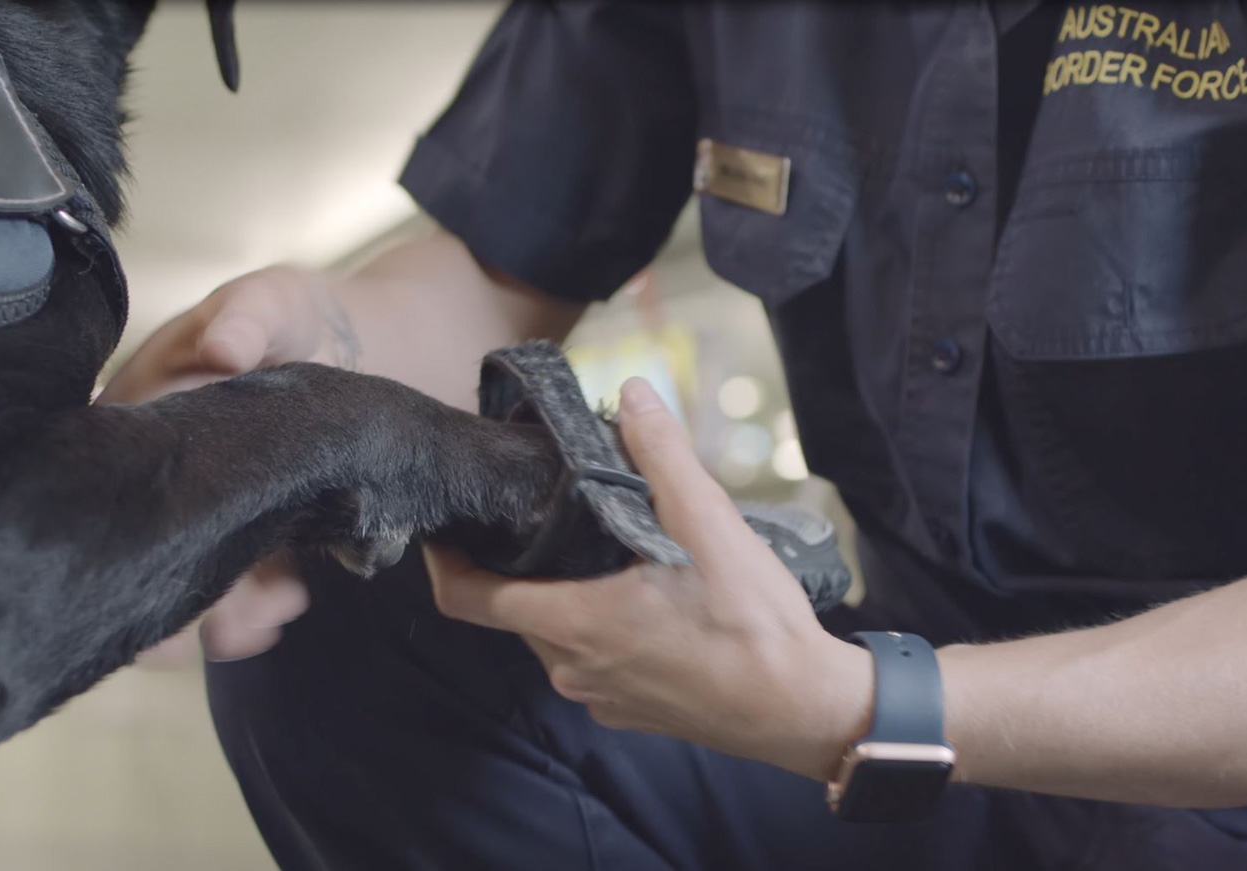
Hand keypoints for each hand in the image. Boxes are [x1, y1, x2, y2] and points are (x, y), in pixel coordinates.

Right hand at [101, 265, 354, 660]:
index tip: (142, 568)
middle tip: (217, 623)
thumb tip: (223, 347)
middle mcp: (162, 479)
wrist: (350, 349)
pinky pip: (247, 592)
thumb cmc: (285, 319)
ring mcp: (207, 516)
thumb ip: (245, 320)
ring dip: (228, 616)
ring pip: (197, 585)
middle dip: (176, 604)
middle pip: (149, 553)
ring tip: (276, 609)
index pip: (109, 478)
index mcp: (139, 417)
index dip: (121, 528)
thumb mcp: (268, 303)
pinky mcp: (255, 541)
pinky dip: (266, 608)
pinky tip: (294, 602)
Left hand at [425, 378, 874, 780]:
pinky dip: (598, 625)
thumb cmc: (754, 625)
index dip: (443, 561)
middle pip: (514, 609)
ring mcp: (599, 695)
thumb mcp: (710, 524)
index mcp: (575, 622)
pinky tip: (642, 595)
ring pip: (555, 634)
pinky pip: (591, 661)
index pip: (467, 598)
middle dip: (520, 562)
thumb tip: (631, 395)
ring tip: (602, 545)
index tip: (445, 526)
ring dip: (564, 592)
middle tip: (544, 512)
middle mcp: (572, 667)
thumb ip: (662, 455)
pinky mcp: (629, 711)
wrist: (803, 710)